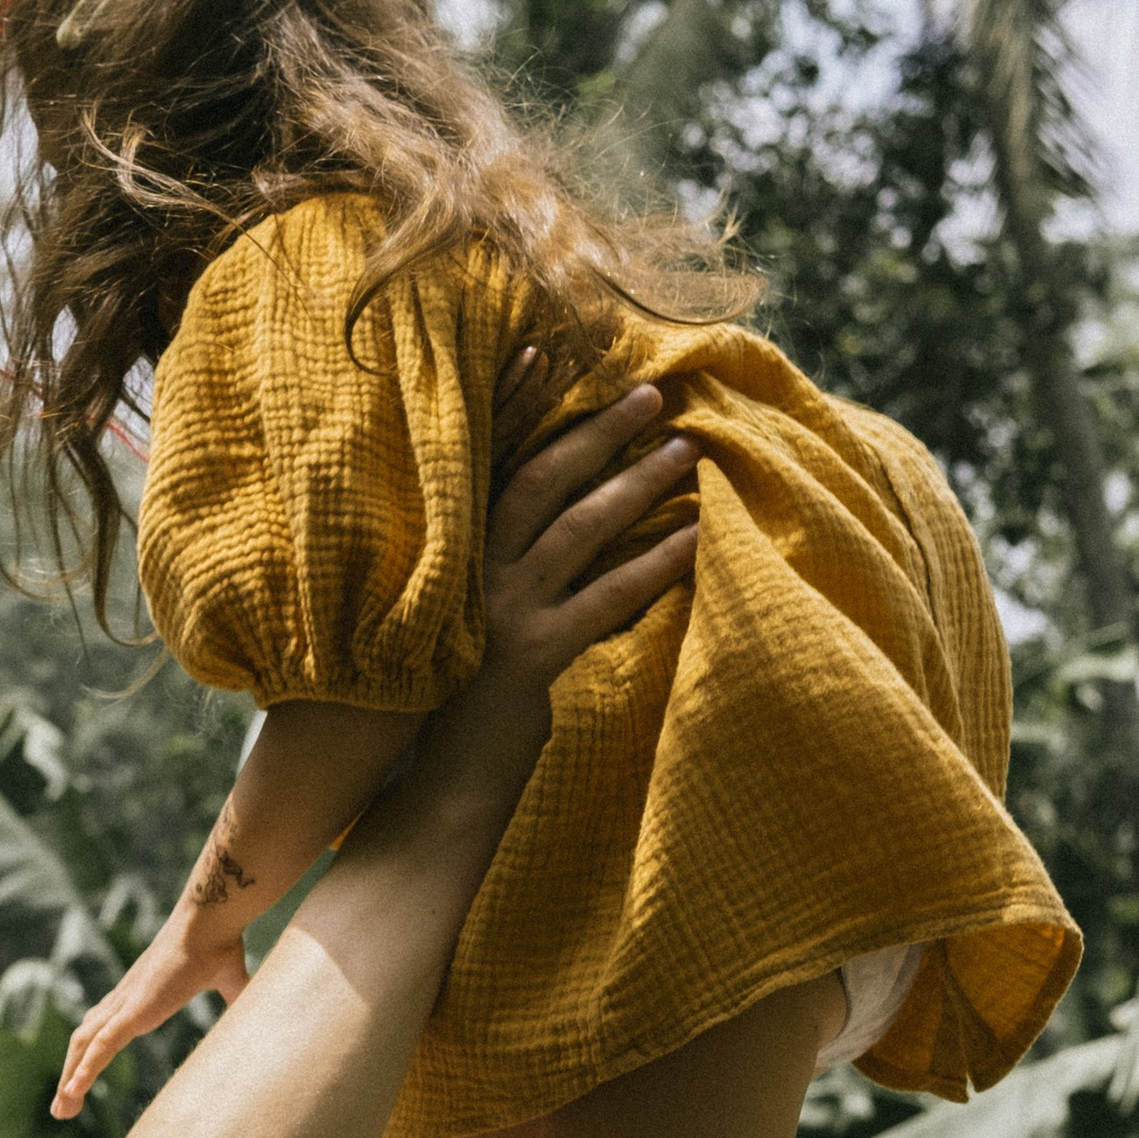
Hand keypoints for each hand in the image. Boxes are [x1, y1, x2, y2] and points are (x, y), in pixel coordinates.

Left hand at [54, 909, 247, 1118]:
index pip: (105, 1030)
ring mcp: (127, 1004)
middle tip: (62, 1107)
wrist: (213, 921)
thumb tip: (258, 1005)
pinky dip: (85, 1068)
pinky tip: (73, 1090)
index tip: (82, 1080)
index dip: (91, 1056)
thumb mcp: (229, 979)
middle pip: (86, 1042)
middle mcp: (125, 1001)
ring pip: (86, 1047)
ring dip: (71, 1079)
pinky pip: (103, 1044)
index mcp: (141, 997)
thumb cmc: (218, 942)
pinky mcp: (135, 1009)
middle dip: (72, 1075)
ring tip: (62, 1110)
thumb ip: (236, 996)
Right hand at [472, 378, 697, 705]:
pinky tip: (695, 538)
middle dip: (597, 431)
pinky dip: (654, 564)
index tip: (546, 352)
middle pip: (538, 480)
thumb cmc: (465, 702)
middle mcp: (470, 571)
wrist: (443, 785)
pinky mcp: (530, 658)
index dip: (516, 405)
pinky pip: (604, 598)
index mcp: (453, 551)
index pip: (490, 463)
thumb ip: (499, 571)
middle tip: (653, 394)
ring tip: (688, 452)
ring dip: (638, 485)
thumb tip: (549, 523)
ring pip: (576, 530)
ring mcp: (499, 612)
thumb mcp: (472, 622)